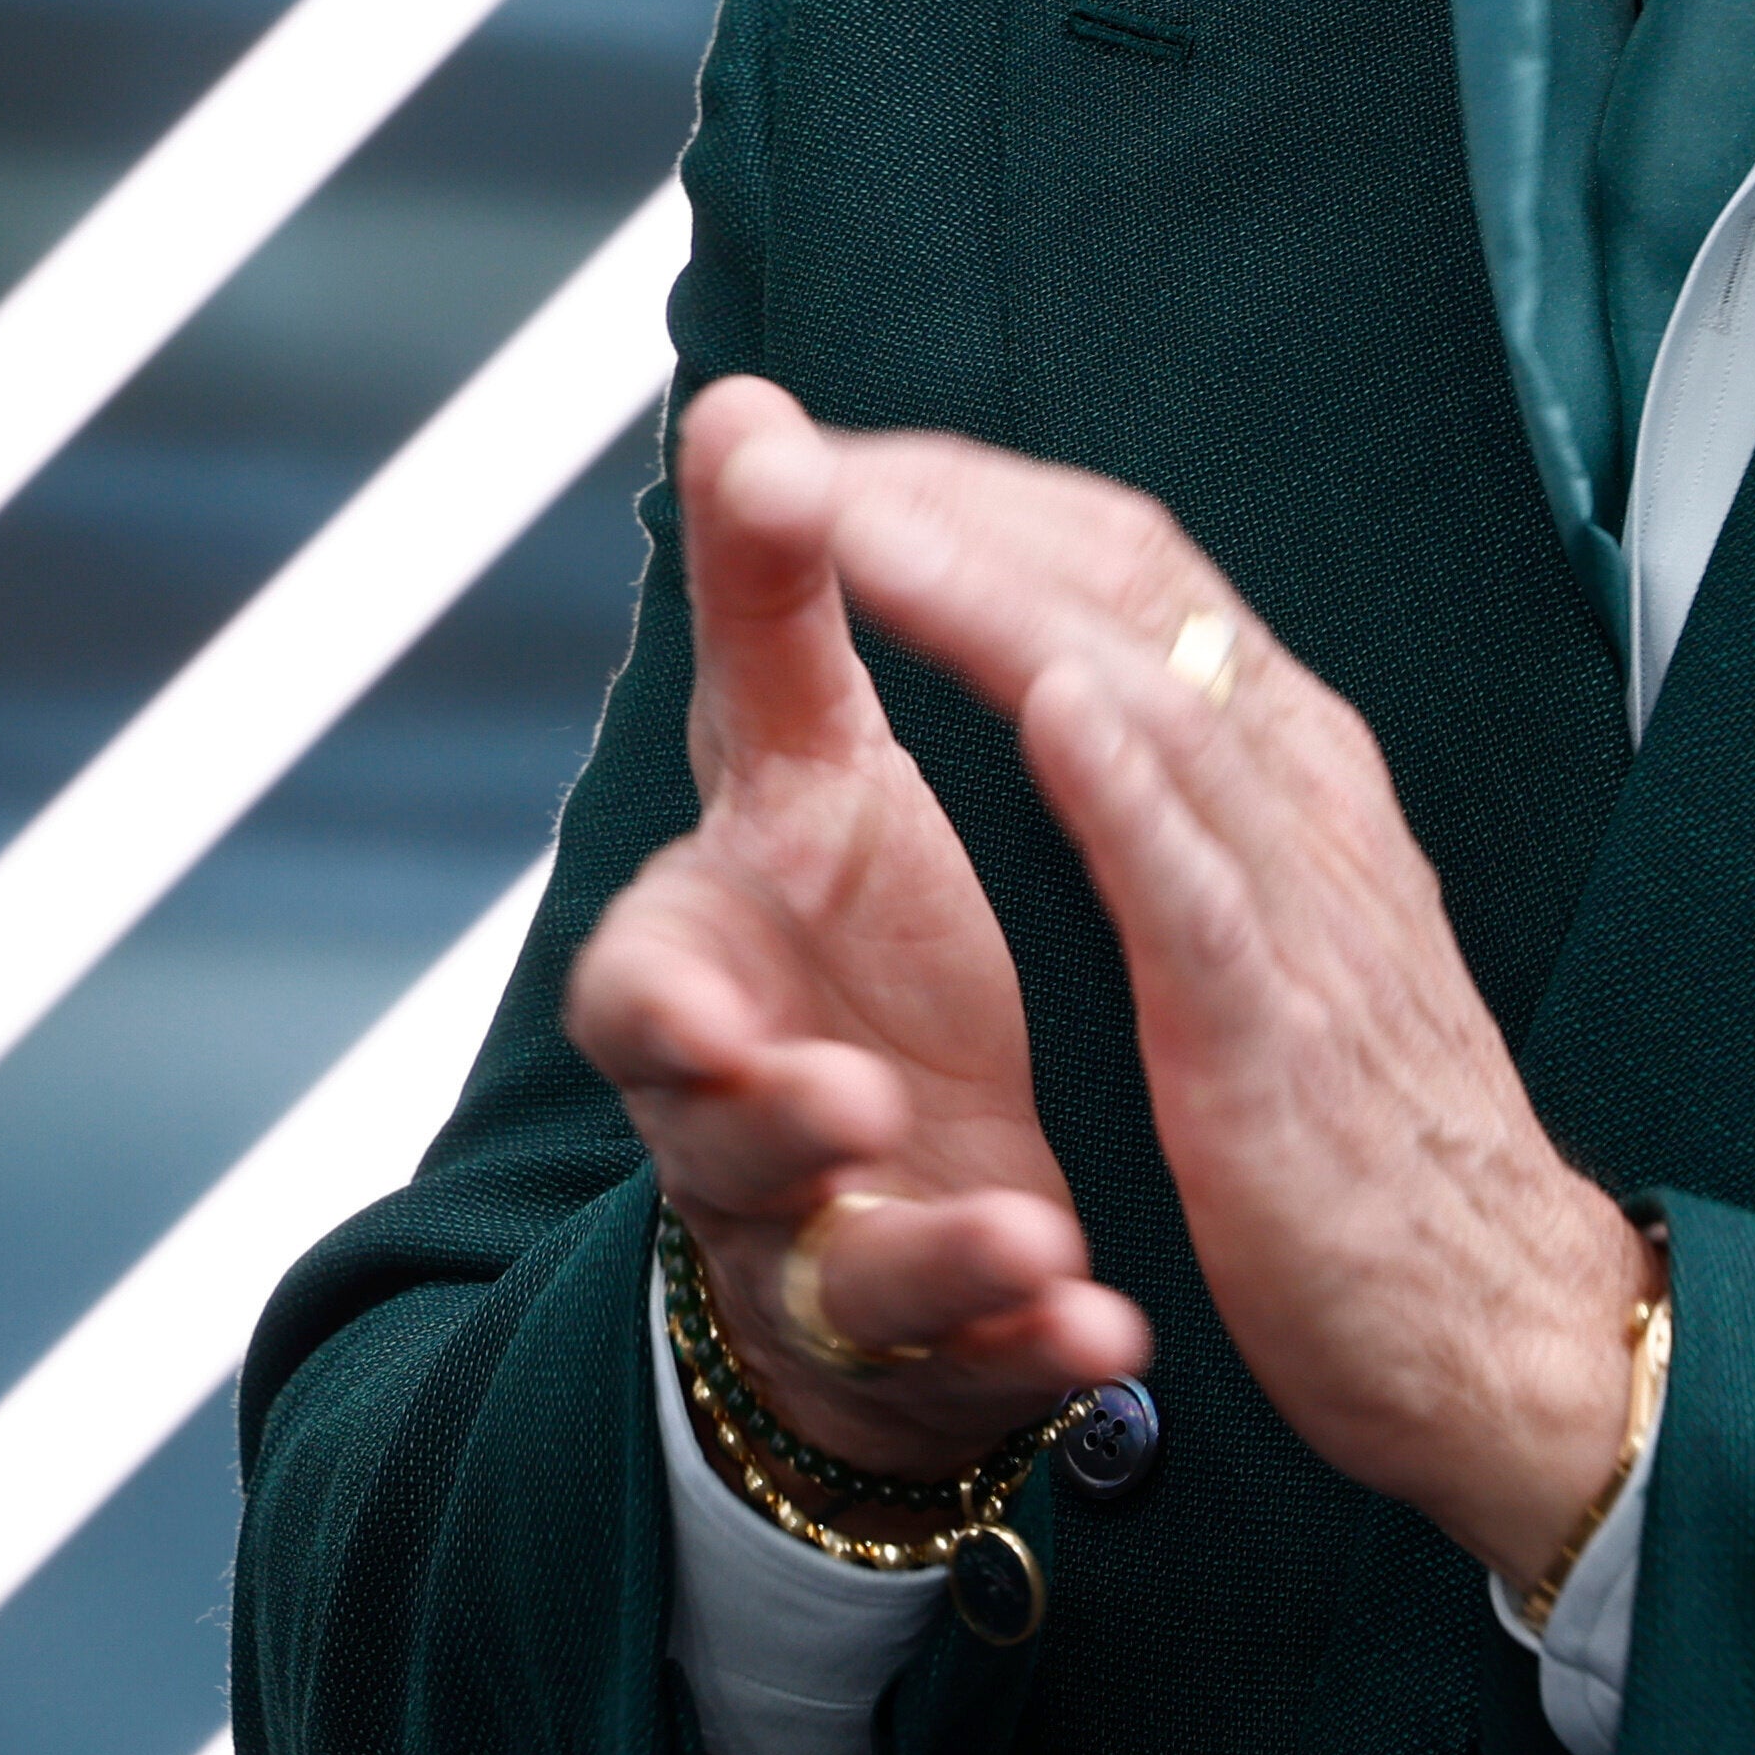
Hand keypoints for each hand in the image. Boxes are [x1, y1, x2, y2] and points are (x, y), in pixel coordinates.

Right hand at [560, 379, 1154, 1479]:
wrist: (910, 1151)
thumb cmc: (851, 938)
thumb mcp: (812, 772)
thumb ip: (778, 604)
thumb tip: (742, 400)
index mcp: (718, 970)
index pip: (644, 992)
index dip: (667, 1011)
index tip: (720, 1014)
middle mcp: (753, 1112)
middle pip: (722, 1151)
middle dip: (777, 1129)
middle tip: (847, 1103)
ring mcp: (839, 1234)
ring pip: (852, 1265)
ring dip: (931, 1246)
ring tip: (1025, 1231)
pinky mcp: (941, 1331)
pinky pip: (983, 1354)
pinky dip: (1038, 1344)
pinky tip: (1110, 1330)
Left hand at [824, 439, 1655, 1594]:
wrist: (1504, 1326)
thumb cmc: (1369, 1136)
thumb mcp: (1279, 926)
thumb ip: (1194, 805)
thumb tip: (1088, 689)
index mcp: (1291, 766)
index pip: (1128, 567)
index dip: (977, 496)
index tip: (838, 455)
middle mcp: (1304, 795)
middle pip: (1124, 587)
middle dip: (952, 504)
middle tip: (797, 446)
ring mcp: (1303, 908)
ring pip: (1146, 700)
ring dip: (994, 598)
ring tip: (866, 522)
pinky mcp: (1284, 1037)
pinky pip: (1202, 889)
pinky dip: (1128, 788)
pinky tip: (1051, 709)